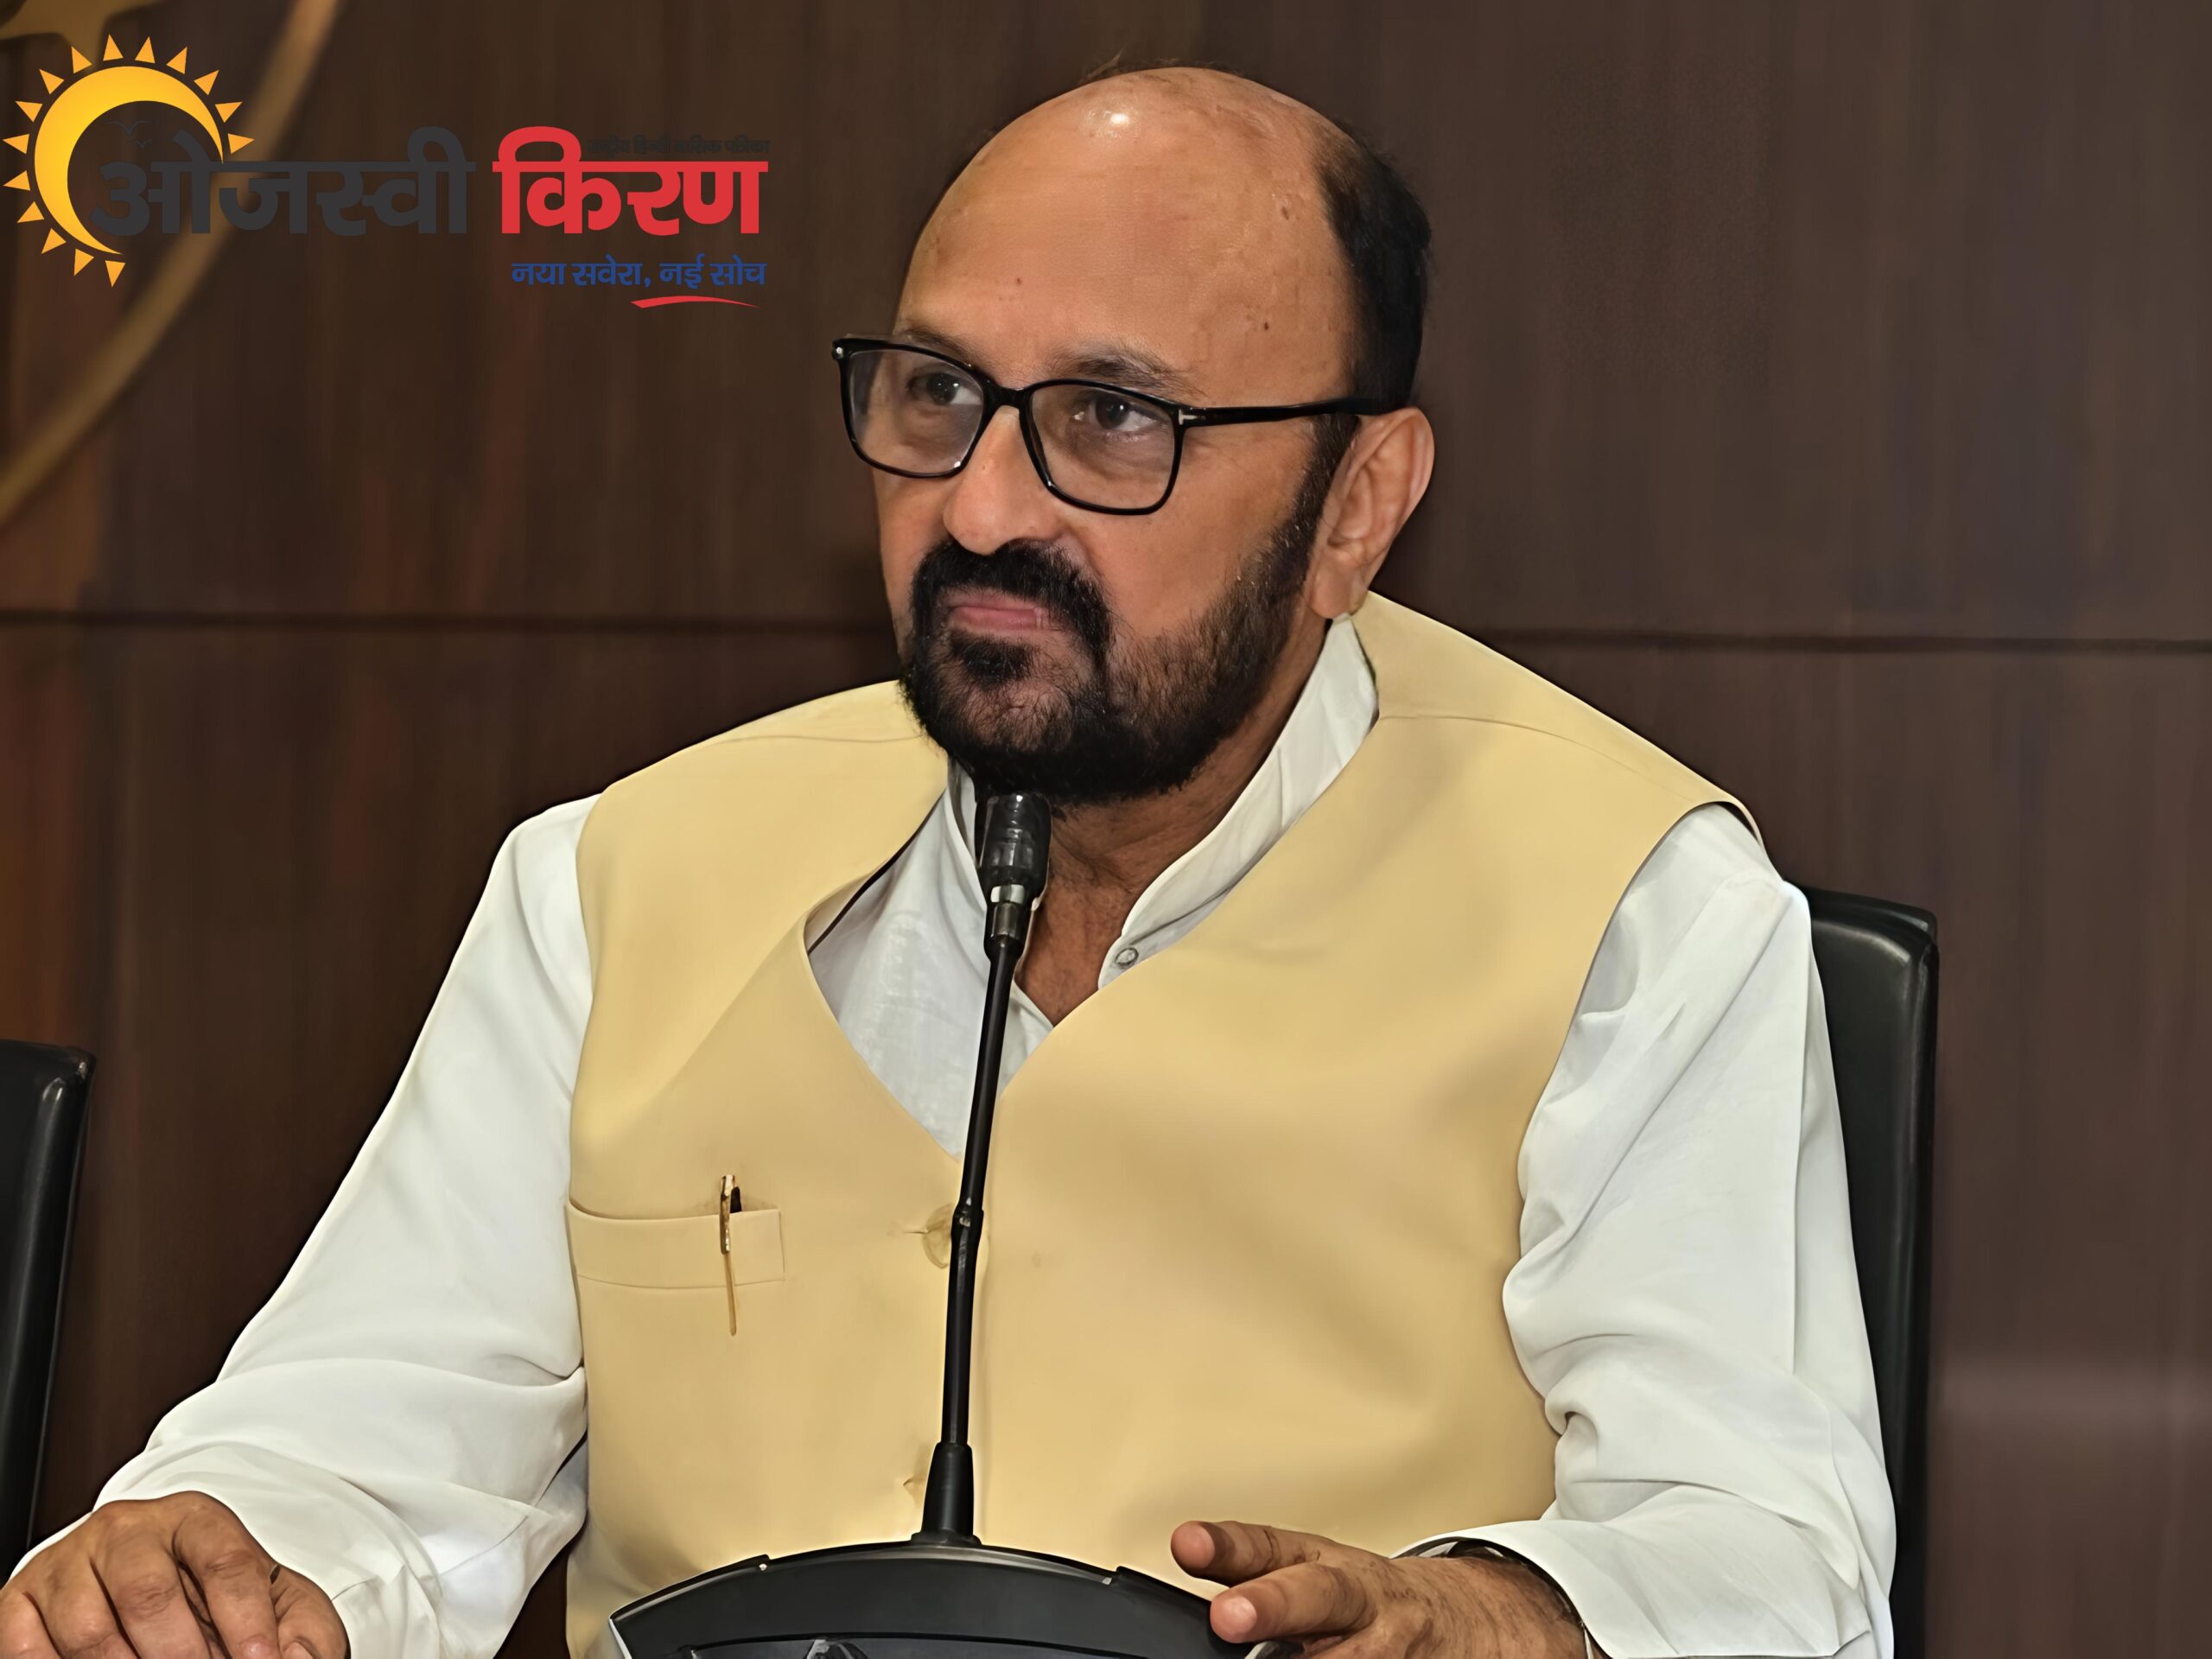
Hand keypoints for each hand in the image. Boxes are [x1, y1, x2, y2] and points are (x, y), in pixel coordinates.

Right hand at [0, 1493, 347, 1658]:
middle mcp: (127, 1530)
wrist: (155, 1589)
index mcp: (196, 1519)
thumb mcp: (276, 1605)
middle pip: (149, 1594)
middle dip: (180, 1655)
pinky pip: (28, 1648)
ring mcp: (68, 1564)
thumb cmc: (217, 1602)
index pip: (224, 1561)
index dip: (245, 1619)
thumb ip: (302, 1630)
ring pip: (89, 1630)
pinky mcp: (20, 1602)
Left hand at [1170, 1520, 1586, 1657]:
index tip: (1187, 1543)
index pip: (1269, 1546)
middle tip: (1228, 1616)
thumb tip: (1187, 1569)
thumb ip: (1254, 1579)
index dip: (1227, 1546)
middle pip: (1317, 1595)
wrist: (1462, 1625)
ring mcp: (1386, 1648)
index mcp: (1322, 1565)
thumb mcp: (1312, 1574)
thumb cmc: (1366, 1604)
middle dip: (1271, 1604)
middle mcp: (1356, 1602)